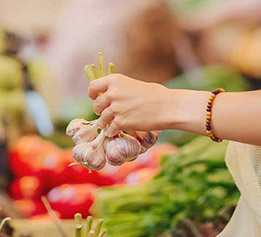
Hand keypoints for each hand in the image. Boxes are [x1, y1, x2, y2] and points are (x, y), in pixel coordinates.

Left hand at [88, 74, 207, 133]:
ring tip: (114, 124)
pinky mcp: (121, 123)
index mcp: (114, 80)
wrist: (167, 107)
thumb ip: (119, 89)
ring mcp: (115, 109)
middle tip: (110, 114)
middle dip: (101, 111)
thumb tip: (108, 95)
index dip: (93, 94)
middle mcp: (112, 93)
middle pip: (96, 106)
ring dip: (106, 123)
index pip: (93, 87)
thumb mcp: (133, 84)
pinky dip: (113, 132)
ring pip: (102, 120)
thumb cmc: (156, 95)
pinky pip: (110, 130)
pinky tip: (118, 131)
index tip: (96, 98)